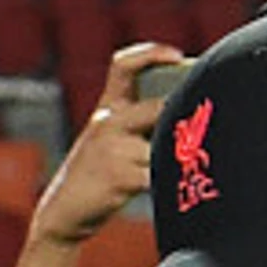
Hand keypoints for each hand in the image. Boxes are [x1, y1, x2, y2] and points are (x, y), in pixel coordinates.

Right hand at [33, 43, 181, 247]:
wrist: (61, 213)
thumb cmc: (95, 175)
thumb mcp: (107, 140)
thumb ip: (139, 123)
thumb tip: (192, 114)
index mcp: (106, 109)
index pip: (123, 64)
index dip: (152, 53)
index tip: (179, 56)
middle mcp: (107, 122)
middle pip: (158, 108)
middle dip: (185, 119)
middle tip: (205, 132)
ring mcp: (112, 149)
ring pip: (164, 144)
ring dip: (182, 157)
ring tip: (195, 167)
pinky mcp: (119, 178)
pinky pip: (159, 174)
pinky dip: (173, 182)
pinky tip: (181, 189)